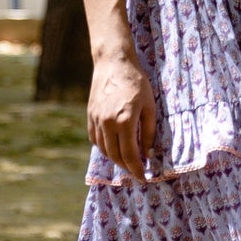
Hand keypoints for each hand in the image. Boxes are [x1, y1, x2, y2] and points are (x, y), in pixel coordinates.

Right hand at [88, 49, 156, 181]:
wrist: (113, 63)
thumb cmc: (136, 82)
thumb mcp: (150, 106)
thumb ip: (148, 132)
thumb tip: (148, 154)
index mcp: (124, 121)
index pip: (130, 155)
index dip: (137, 169)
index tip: (143, 177)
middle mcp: (107, 123)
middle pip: (115, 156)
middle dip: (127, 167)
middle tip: (137, 171)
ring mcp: (96, 120)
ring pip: (104, 150)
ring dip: (115, 159)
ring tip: (127, 161)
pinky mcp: (90, 116)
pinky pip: (95, 139)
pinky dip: (104, 148)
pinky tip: (114, 147)